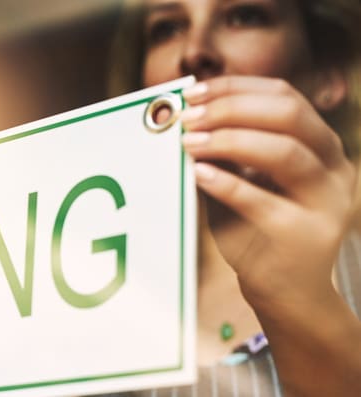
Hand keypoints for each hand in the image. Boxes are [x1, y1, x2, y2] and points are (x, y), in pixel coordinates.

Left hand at [181, 76, 356, 305]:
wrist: (288, 292)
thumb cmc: (259, 228)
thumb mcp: (247, 180)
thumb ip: (228, 150)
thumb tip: (190, 113)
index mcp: (322, 145)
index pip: (285, 96)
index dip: (236, 88)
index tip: (192, 91)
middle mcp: (334, 167)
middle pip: (289, 114)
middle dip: (231, 109)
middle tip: (189, 118)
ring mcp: (327, 201)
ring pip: (284, 152)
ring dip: (229, 141)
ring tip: (189, 143)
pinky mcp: (306, 235)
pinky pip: (263, 201)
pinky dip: (226, 183)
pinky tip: (198, 174)